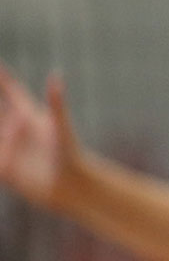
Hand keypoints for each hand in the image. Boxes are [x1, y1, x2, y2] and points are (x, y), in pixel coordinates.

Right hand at [0, 63, 83, 210]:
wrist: (70, 185)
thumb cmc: (69, 154)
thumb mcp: (60, 127)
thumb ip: (56, 103)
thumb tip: (56, 75)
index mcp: (30, 116)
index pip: (13, 92)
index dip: (5, 79)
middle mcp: (18, 129)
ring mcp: (9, 146)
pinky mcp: (5, 166)